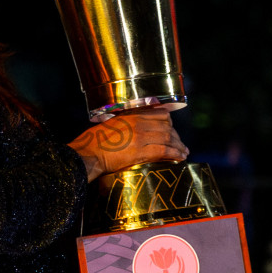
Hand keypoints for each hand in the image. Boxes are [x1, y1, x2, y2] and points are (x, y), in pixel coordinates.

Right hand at [67, 108, 187, 182]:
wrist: (87, 154)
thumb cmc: (93, 141)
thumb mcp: (111, 124)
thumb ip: (125, 123)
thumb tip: (134, 129)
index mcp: (131, 115)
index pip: (160, 114)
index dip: (170, 123)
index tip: (172, 131)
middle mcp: (138, 123)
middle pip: (167, 126)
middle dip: (177, 136)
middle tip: (181, 145)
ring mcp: (140, 137)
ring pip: (168, 138)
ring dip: (179, 146)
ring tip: (184, 153)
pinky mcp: (139, 152)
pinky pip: (163, 151)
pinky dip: (174, 154)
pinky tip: (180, 158)